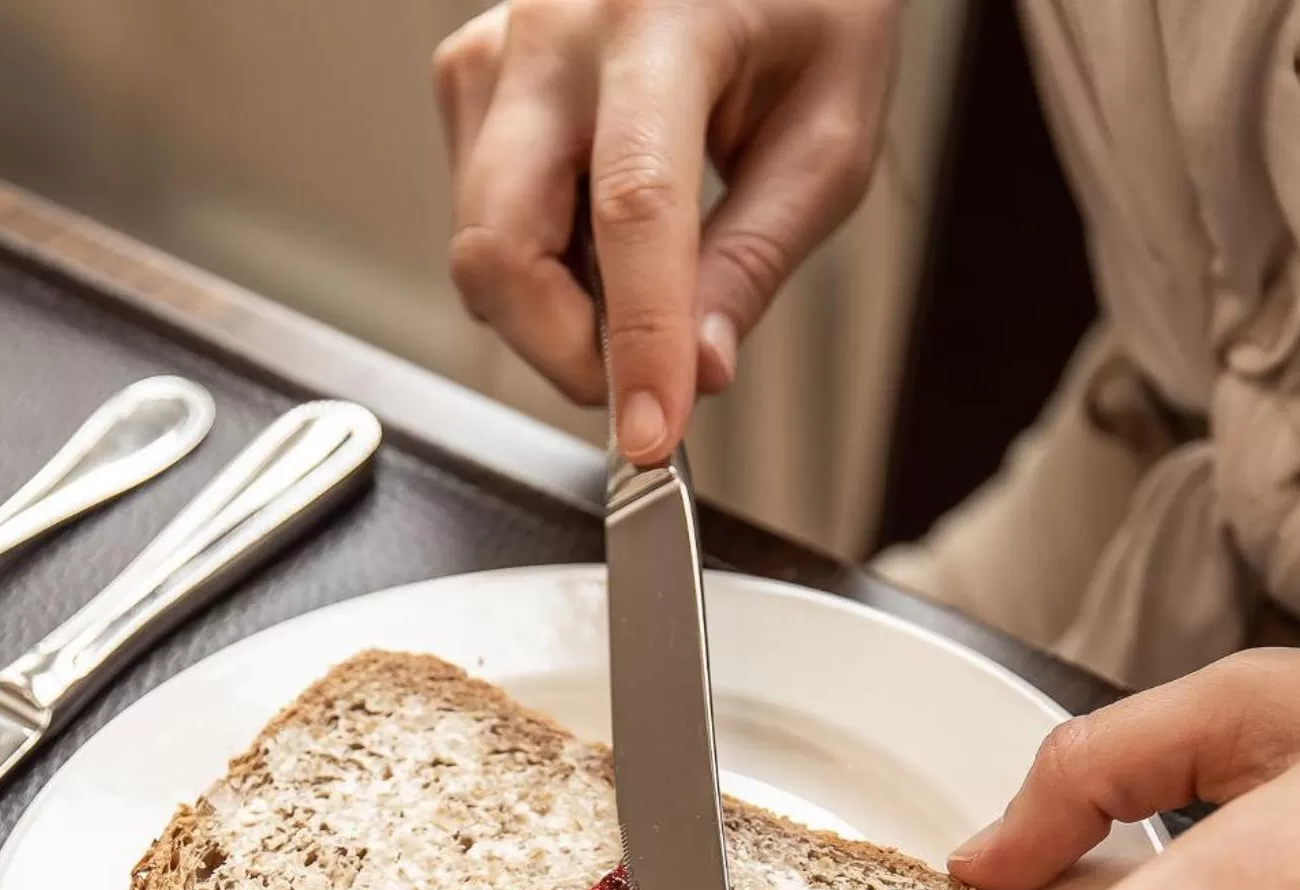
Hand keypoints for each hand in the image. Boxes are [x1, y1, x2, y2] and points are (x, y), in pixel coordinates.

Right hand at [433, 0, 898, 463]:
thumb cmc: (804, 3)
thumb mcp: (829, 133)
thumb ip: (756, 258)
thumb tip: (694, 371)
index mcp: (662, 17)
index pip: (632, 208)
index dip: (636, 340)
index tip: (649, 436)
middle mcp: (555, 28)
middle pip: (502, 248)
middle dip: (566, 352)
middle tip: (643, 385)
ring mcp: (496, 50)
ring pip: (482, 251)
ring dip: (558, 312)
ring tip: (642, 282)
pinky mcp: (470, 79)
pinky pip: (478, 220)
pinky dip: (540, 268)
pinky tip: (599, 236)